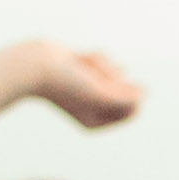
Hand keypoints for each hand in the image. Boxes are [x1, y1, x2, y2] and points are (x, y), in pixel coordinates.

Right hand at [23, 45, 145, 129]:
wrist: (35, 64)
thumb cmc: (65, 82)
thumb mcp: (100, 93)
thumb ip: (126, 97)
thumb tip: (143, 93)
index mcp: (97, 122)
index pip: (133, 111)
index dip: (131, 96)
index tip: (114, 87)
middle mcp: (94, 107)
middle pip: (126, 90)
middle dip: (113, 78)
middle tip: (92, 77)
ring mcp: (90, 88)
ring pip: (116, 72)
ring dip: (102, 66)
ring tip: (82, 67)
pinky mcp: (86, 70)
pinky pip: (106, 60)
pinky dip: (95, 57)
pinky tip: (78, 59)